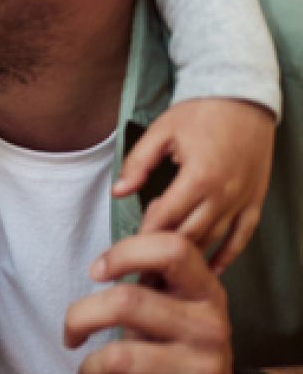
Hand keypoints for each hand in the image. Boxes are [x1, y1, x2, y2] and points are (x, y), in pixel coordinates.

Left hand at [68, 229, 232, 373]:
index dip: (125, 252)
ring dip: (89, 368)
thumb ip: (150, 279)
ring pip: (117, 356)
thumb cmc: (177, 349)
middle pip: (125, 301)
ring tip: (89, 372)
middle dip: (79, 317)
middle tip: (70, 334)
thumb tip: (100, 264)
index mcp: (206, 292)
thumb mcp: (175, 308)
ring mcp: (204, 367)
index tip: (96, 272)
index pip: (171, 249)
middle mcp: (211, 326)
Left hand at [114, 99, 274, 270]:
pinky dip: (228, 255)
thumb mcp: (161, 131)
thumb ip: (138, 163)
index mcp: (199, 177)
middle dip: (163, 255)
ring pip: (215, 239)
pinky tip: (211, 270)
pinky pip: (243, 236)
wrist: (243, 98)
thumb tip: (118, 191)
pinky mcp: (256, 199)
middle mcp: (225, 193)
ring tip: (166, 276)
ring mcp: (244, 199)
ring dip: (190, 258)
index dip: (143, 238)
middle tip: (140, 270)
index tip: (124, 253)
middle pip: (189, 235)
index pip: (165, 218)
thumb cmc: (199, 112)